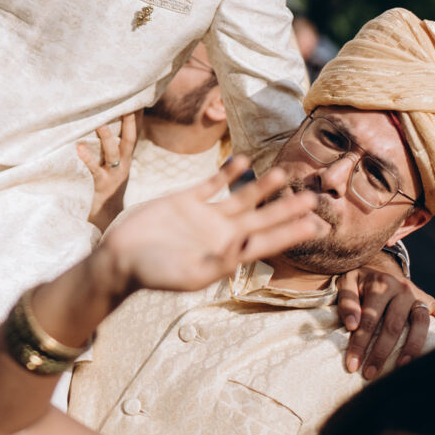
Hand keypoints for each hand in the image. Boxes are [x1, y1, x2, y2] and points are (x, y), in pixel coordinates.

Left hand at [77, 113, 137, 230]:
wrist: (107, 219)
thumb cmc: (106, 187)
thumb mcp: (110, 165)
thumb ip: (109, 147)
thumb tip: (103, 123)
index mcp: (126, 158)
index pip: (133, 133)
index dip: (136, 116)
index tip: (135, 97)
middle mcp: (123, 165)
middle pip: (129, 140)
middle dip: (129, 122)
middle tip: (126, 103)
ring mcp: (114, 175)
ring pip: (113, 153)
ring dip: (106, 138)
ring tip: (99, 124)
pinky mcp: (102, 185)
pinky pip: (95, 170)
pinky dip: (87, 158)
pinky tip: (79, 147)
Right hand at [90, 157, 321, 299]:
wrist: (119, 257)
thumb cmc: (154, 273)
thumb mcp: (190, 274)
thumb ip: (220, 262)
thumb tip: (248, 249)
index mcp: (225, 254)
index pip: (266, 242)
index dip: (290, 233)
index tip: (315, 224)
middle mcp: (220, 234)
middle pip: (261, 219)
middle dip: (286, 209)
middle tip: (312, 197)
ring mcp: (204, 215)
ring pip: (241, 198)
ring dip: (262, 187)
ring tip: (282, 173)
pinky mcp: (185, 199)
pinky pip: (211, 183)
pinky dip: (226, 172)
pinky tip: (241, 160)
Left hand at [335, 265, 434, 379]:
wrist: (378, 267)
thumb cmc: (360, 282)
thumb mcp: (347, 282)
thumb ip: (347, 301)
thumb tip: (352, 325)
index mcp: (381, 283)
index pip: (369, 318)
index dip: (360, 342)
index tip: (352, 364)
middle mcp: (403, 289)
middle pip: (393, 325)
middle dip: (380, 352)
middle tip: (369, 374)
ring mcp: (418, 296)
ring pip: (419, 323)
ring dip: (411, 347)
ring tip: (402, 366)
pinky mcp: (430, 301)